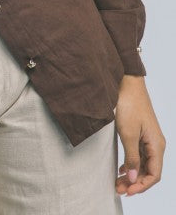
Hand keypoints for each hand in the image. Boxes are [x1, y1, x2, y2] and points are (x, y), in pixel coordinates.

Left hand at [114, 74, 165, 196]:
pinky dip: (131, 164)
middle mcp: (156, 144)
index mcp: (156, 145)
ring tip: (117, 182)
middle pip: (149, 171)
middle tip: (118, 188)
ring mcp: (149, 139)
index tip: (127, 191)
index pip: (154, 174)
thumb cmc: (129, 105)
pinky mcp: (141, 134)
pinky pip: (139, 155)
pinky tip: (121, 169)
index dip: (141, 186)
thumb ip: (131, 157)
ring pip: (143, 164)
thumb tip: (133, 178)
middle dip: (134, 182)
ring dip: (132, 174)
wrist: (127, 83)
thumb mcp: (127, 134)